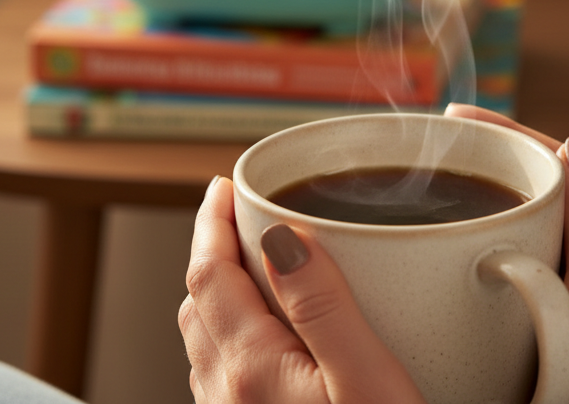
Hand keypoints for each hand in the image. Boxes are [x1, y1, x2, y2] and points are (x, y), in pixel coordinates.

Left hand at [179, 175, 426, 403]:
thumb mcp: (369, 381)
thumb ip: (324, 308)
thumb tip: (282, 238)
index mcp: (251, 369)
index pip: (209, 274)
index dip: (211, 221)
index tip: (224, 185)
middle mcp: (227, 397)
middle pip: (199, 304)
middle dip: (216, 251)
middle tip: (243, 217)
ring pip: (207, 342)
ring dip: (223, 296)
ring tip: (259, 268)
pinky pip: (223, 377)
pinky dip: (235, 337)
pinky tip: (274, 339)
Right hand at [445, 103, 568, 403]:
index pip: (553, 163)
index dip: (503, 135)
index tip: (451, 120)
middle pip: (532, 189)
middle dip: (484, 163)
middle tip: (429, 154)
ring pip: (519, 225)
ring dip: (478, 202)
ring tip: (428, 192)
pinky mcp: (553, 322)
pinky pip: (512, 265)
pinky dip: (478, 246)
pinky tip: (445, 256)